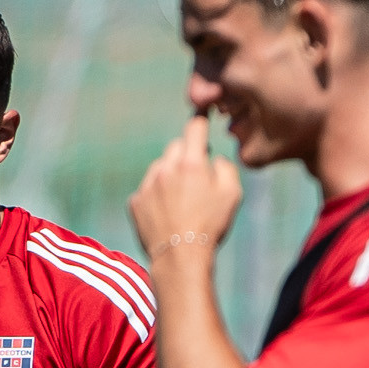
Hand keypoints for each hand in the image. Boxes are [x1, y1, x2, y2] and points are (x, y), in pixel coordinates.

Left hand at [129, 114, 242, 263]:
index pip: (194, 129)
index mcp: (191, 164)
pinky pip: (148, 190)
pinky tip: (168, 214)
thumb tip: (213, 158)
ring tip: (183, 202)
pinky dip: (158, 196)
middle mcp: (165, 169)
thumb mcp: (233, 195)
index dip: (200, 117)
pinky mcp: (136, 201)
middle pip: (176, 148)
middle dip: (187, 155)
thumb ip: (226, 167)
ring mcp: (147, 184)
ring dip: (171, 176)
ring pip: (160, 168)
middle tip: (198, 177)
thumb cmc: (211, 226)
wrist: (180, 257)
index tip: (201, 110)